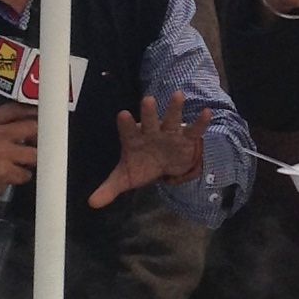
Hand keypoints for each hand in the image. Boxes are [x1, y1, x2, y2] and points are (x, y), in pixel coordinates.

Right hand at [0, 105, 38, 216]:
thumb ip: (1, 128)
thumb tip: (30, 124)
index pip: (16, 109)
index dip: (33, 111)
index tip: (45, 117)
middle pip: (32, 127)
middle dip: (41, 137)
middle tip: (41, 145)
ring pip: (34, 153)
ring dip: (33, 161)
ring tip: (23, 164)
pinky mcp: (3, 171)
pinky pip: (26, 174)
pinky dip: (23, 178)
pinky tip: (12, 178)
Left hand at [90, 92, 215, 207]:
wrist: (164, 165)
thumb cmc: (142, 165)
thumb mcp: (126, 178)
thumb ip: (109, 188)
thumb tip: (91, 203)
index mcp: (134, 140)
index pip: (128, 131)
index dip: (126, 124)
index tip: (123, 115)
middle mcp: (152, 132)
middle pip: (150, 120)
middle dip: (149, 112)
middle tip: (148, 100)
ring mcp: (169, 134)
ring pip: (172, 119)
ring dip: (175, 109)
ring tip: (178, 95)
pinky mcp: (185, 139)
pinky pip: (194, 130)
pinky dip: (200, 123)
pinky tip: (207, 112)